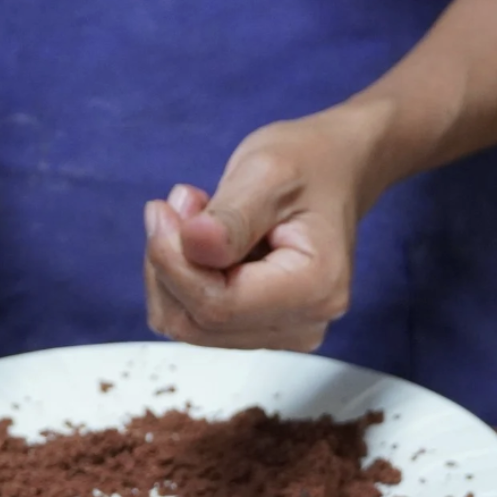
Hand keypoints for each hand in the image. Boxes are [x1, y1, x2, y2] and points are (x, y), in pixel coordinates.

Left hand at [143, 103, 389, 351]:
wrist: (335, 170)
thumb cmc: (309, 164)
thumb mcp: (267, 172)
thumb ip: (230, 217)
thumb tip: (194, 245)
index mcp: (316, 288)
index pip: (217, 306)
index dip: (173, 263)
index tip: (162, 211)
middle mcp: (304, 324)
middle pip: (196, 322)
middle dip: (170, 264)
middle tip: (181, 205)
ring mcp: (283, 333)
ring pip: (188, 324)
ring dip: (173, 268)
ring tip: (198, 214)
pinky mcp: (260, 328)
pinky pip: (195, 319)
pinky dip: (182, 277)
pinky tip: (202, 240)